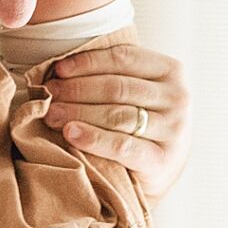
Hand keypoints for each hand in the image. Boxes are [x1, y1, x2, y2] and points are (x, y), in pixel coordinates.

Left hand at [43, 43, 190, 194]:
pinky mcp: (162, 159)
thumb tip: (61, 68)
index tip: (59, 69)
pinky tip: (71, 134)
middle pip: (117, 87)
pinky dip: (93, 138)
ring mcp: (174, 130)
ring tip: (52, 114)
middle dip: (77, 89)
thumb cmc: (142, 124)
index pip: (123, 58)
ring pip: (117, 115)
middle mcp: (178, 97)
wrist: (163, 169)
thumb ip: (114, 74)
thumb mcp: (138, 92)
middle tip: (49, 93)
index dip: (87, 61)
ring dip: (78, 112)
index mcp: (171, 71)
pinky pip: (122, 145)